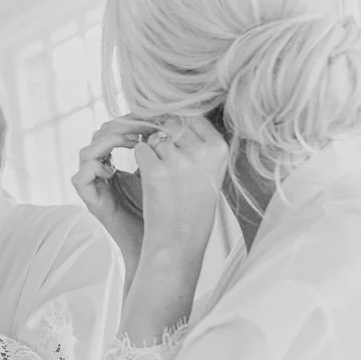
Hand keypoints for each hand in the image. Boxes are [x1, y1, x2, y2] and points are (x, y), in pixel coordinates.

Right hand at [72, 116, 156, 253]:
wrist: (157, 245)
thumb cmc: (162, 212)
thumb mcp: (159, 175)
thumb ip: (155, 153)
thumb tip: (163, 126)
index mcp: (115, 165)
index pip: (111, 132)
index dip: (126, 122)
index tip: (147, 119)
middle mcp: (101, 174)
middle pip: (97, 138)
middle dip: (118, 127)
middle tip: (140, 128)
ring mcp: (95, 188)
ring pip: (86, 153)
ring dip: (107, 142)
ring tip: (132, 142)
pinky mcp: (91, 202)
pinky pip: (80, 177)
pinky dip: (95, 167)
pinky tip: (116, 168)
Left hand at [133, 116, 228, 250]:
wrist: (179, 242)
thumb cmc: (194, 209)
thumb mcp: (210, 173)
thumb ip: (200, 145)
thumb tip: (178, 117)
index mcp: (219, 150)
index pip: (194, 118)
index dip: (181, 128)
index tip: (179, 147)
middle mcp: (201, 152)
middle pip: (173, 124)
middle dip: (165, 138)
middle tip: (168, 163)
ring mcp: (177, 160)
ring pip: (155, 137)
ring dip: (153, 151)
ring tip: (163, 177)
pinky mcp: (154, 171)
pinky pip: (141, 149)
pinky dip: (141, 161)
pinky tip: (152, 180)